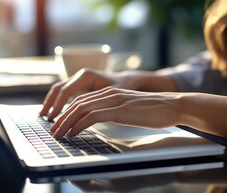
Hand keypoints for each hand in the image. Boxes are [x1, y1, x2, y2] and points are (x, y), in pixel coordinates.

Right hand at [40, 68, 120, 119]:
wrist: (128, 81)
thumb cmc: (123, 89)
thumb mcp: (112, 96)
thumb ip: (97, 104)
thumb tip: (82, 117)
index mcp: (86, 76)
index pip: (66, 91)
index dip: (58, 106)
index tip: (54, 118)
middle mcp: (80, 75)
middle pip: (59, 89)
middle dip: (50, 104)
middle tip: (44, 119)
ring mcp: (79, 79)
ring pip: (59, 89)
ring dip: (50, 102)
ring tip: (44, 116)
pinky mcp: (79, 85)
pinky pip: (64, 92)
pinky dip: (57, 101)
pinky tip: (53, 112)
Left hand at [49, 86, 180, 137]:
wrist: (173, 106)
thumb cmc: (154, 110)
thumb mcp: (130, 109)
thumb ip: (115, 111)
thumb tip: (101, 119)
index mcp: (112, 92)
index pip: (83, 100)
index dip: (68, 111)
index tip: (59, 123)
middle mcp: (110, 94)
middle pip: (78, 103)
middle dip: (62, 117)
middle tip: (53, 130)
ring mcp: (115, 100)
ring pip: (82, 108)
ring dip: (66, 122)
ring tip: (58, 133)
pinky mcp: (120, 110)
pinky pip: (93, 116)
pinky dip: (79, 125)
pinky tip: (73, 133)